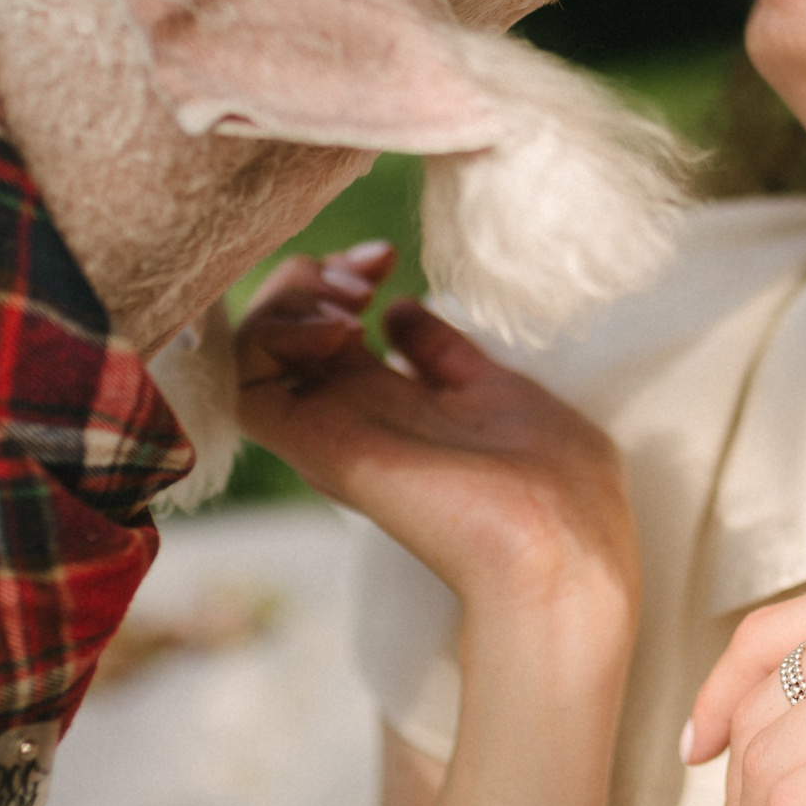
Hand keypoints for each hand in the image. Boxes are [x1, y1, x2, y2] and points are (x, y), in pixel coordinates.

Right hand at [235, 244, 637, 619]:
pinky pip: (245, 382)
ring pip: (249, 348)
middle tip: (366, 272)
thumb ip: (444, 355)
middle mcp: (350, 417)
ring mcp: (329, 431)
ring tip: (348, 302)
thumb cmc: (556, 483)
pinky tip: (338, 328)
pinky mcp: (316, 446)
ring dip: (286, 299)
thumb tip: (401, 311)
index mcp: (392, 405)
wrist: (561, 547)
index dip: (338, 277)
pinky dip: (272, 336)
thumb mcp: (497, 390)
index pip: (324, 330)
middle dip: (309, 275)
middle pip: (280, 331)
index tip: (387, 258)